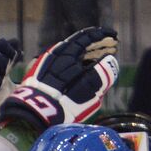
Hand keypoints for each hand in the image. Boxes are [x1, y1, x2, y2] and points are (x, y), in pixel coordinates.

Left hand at [0, 26, 119, 130]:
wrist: (35, 114)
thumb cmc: (66, 102)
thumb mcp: (90, 89)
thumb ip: (104, 73)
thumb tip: (111, 60)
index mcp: (67, 53)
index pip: (87, 37)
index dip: (102, 36)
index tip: (114, 37)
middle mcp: (55, 54)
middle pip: (78, 43)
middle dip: (96, 44)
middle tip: (110, 47)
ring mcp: (46, 63)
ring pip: (69, 52)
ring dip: (85, 53)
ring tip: (98, 58)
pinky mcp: (40, 74)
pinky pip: (61, 61)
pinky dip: (74, 62)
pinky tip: (79, 69)